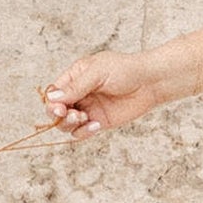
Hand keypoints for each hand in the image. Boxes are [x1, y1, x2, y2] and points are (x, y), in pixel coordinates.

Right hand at [45, 48, 177, 136]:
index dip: (52, 102)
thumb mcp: (97, 73)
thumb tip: (53, 98)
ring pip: (66, 124)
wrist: (150, 82)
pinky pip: (82, 132)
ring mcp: (88, 109)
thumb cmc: (125, 70)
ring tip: (83, 117)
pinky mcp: (99, 122)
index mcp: (74, 77)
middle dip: (58, 115)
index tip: (59, 107)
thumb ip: (76, 86)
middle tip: (70, 114)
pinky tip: (96, 124)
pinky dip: (84, 132)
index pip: (54, 93)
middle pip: (56, 111)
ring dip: (69, 124)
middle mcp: (79, 94)